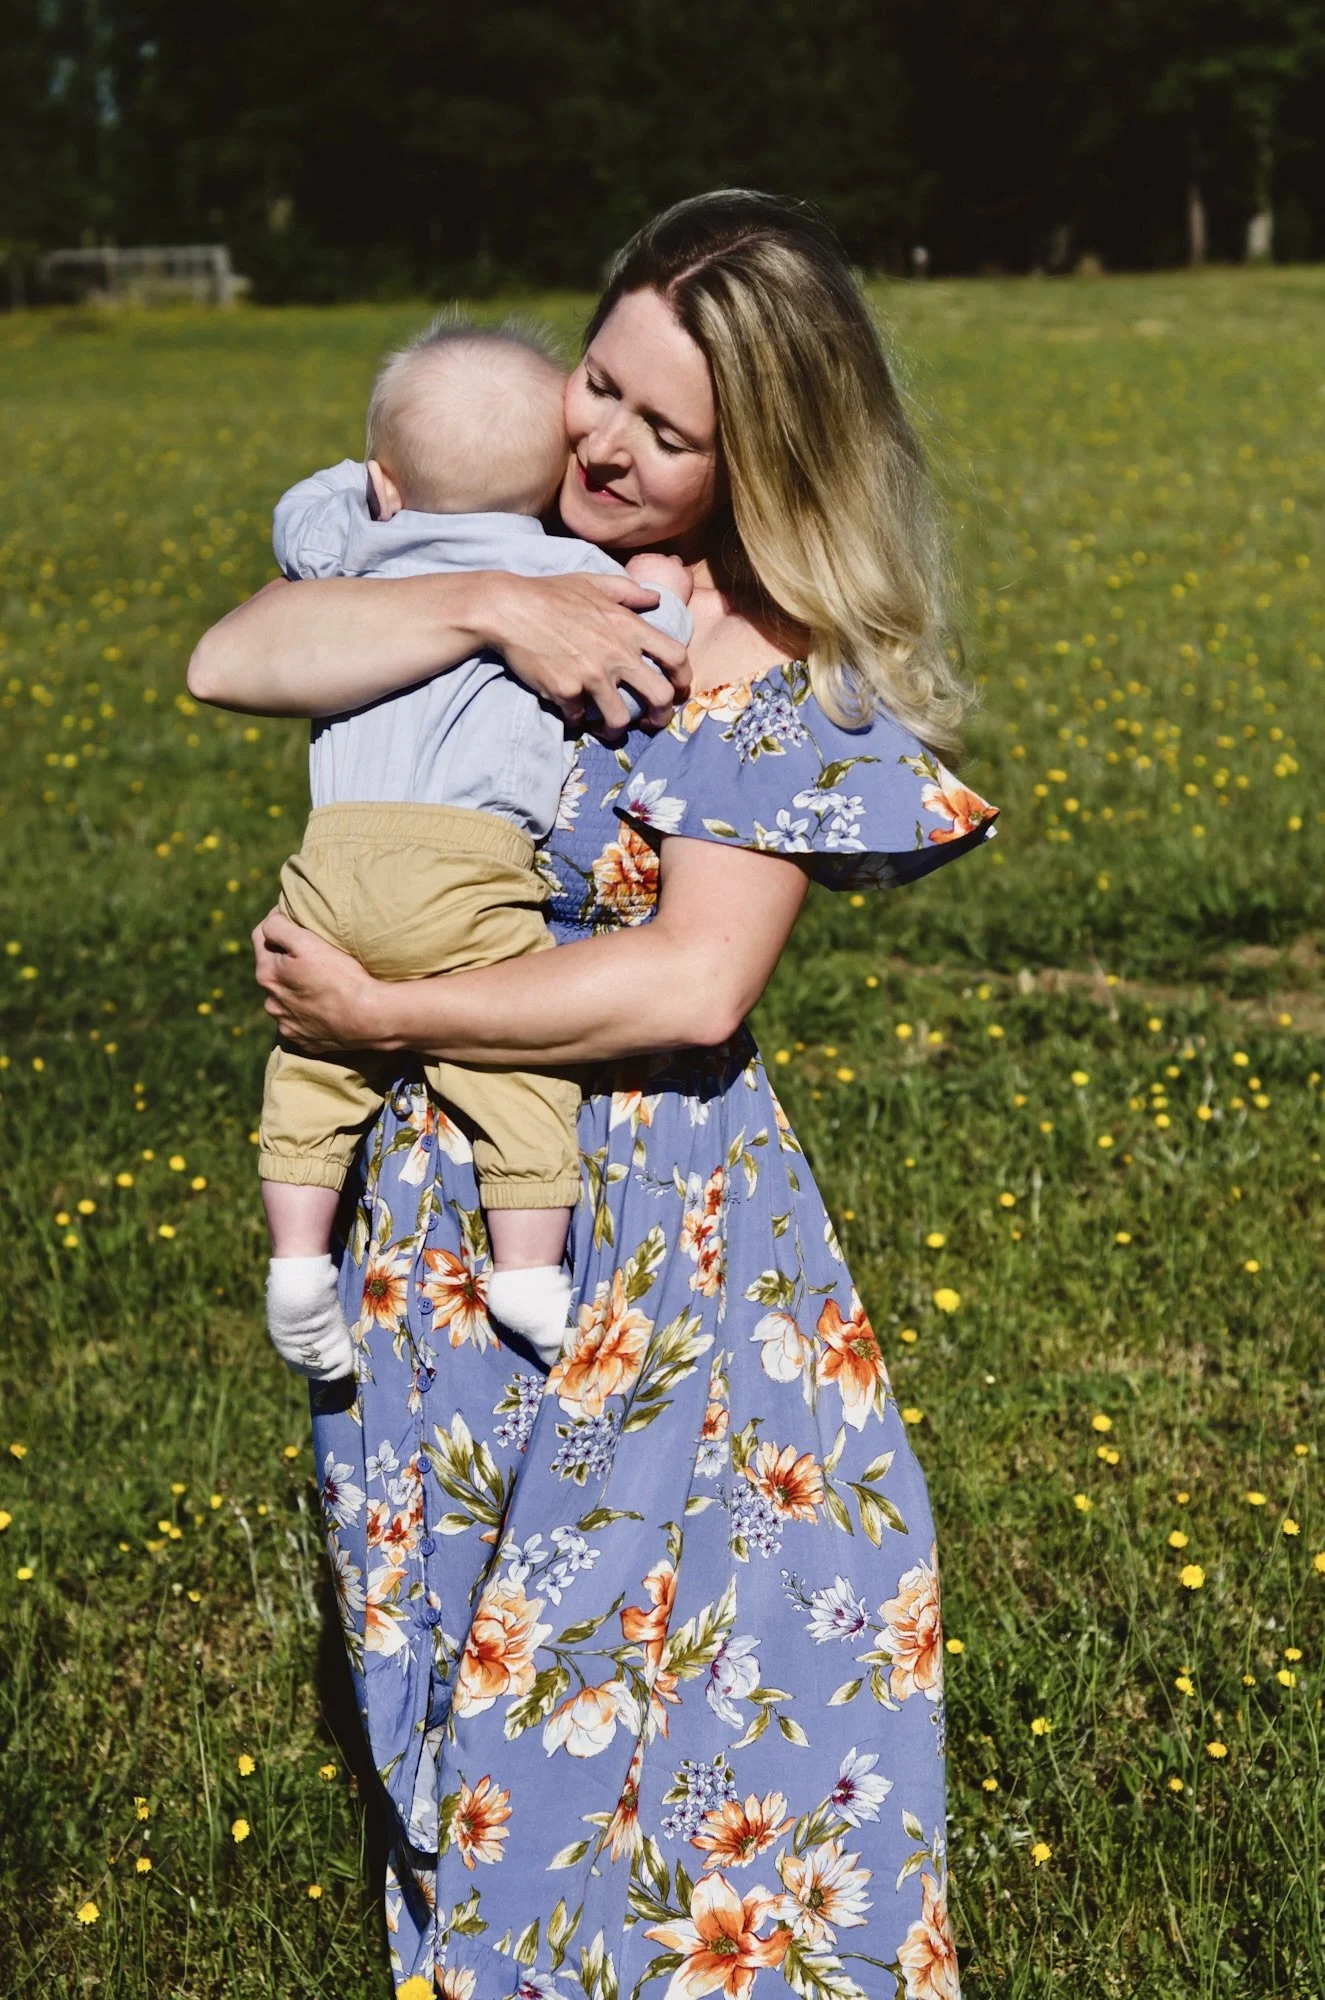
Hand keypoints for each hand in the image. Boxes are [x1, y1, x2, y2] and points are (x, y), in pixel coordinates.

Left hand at [253, 908, 388, 1050]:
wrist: (369, 1018)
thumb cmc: (340, 976)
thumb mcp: (306, 942)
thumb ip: (278, 927)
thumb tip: (270, 920)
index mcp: (266, 975)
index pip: (260, 937)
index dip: (277, 922)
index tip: (295, 917)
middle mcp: (270, 1002)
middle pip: (273, 969)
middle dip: (285, 957)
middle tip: (313, 950)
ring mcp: (286, 1025)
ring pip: (285, 997)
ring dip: (296, 986)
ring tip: (321, 980)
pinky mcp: (304, 1040)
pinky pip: (301, 1020)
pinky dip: (308, 1010)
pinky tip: (326, 1005)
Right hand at [491, 571, 690, 732]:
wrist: (508, 609)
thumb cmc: (551, 593)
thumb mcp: (594, 582)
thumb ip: (629, 592)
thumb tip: (655, 598)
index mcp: (629, 627)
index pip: (676, 657)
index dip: (683, 678)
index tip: (677, 689)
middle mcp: (617, 654)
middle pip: (660, 697)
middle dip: (660, 716)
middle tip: (650, 722)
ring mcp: (592, 675)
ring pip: (620, 720)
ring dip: (615, 728)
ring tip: (608, 727)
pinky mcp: (566, 691)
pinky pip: (578, 717)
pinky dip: (575, 718)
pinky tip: (570, 710)